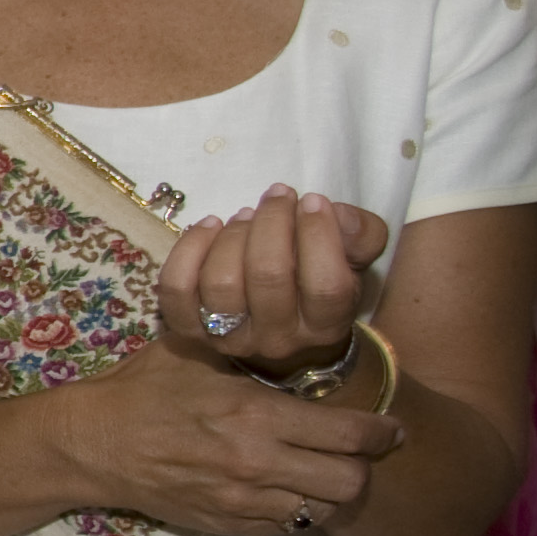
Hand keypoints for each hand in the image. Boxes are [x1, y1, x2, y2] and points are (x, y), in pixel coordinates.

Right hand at [59, 335, 406, 535]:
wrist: (92, 444)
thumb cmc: (142, 389)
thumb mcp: (196, 352)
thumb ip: (250, 350)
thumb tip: (295, 333)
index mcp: (256, 414)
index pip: (349, 434)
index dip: (381, 432)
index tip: (390, 429)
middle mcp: (257, 463)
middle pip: (350, 482)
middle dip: (363, 466)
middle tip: (357, 453)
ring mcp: (242, 500)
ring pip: (324, 511)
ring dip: (331, 493)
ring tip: (322, 473)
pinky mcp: (227, 524)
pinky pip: (287, 527)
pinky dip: (297, 510)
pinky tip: (286, 489)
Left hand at [155, 185, 388, 376]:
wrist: (282, 332)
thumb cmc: (317, 282)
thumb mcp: (354, 259)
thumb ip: (360, 234)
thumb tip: (333, 211)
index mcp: (326, 325)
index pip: (325, 286)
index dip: (318, 235)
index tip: (312, 200)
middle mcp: (278, 339)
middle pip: (268, 276)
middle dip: (272, 223)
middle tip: (278, 196)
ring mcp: (229, 339)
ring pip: (221, 282)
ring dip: (233, 236)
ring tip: (246, 215)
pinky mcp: (189, 329)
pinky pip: (177, 288)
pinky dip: (188, 250)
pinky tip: (209, 226)